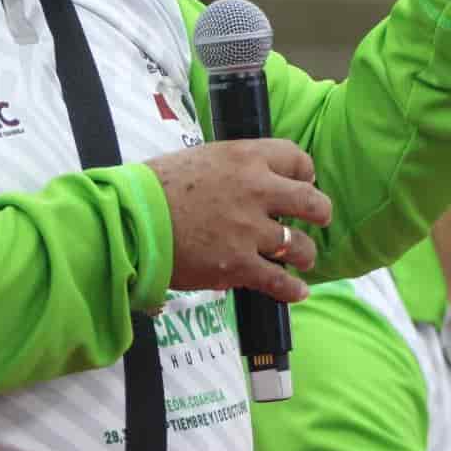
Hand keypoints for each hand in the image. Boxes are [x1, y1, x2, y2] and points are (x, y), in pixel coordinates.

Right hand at [146, 139, 331, 303]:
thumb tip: (250, 180)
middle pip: (311, 202)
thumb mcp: (202, 159)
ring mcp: (250, 230)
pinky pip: (279, 281)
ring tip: (302, 258)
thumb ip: (234, 169)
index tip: (302, 182)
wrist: (130, 221)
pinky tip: (298, 292)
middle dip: (320, 212)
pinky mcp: (239, 265)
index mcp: (246, 158)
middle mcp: (257, 190)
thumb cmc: (155, 188)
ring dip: (305, 254)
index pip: (296, 158)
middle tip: (318, 218)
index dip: (304, 173)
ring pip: (299, 245)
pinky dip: (292, 289)